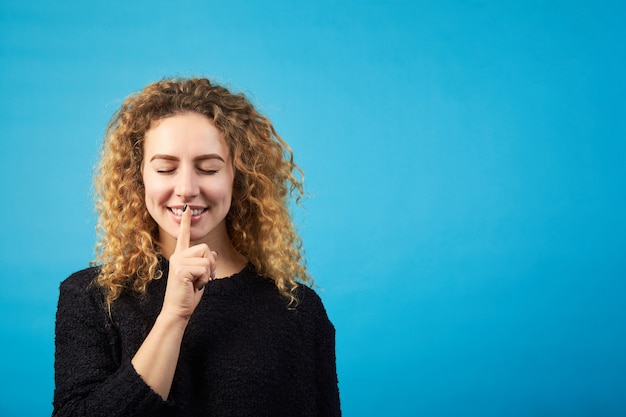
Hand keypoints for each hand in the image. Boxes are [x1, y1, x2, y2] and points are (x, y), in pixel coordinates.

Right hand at [162, 205, 216, 320]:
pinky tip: (194, 286)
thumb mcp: (201, 276)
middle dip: (211, 264)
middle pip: (206, 248)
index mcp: (181, 255)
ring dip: (208, 274)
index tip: (186, 208)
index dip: (186, 222)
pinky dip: (205, 280)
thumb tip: (214, 254)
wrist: (178, 310)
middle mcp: (177, 255)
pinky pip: (205, 268)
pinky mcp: (181, 269)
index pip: (184, 236)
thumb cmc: (188, 294)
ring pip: (208, 259)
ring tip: (197, 282)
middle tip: (203, 278)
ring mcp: (178, 261)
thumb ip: (205, 263)